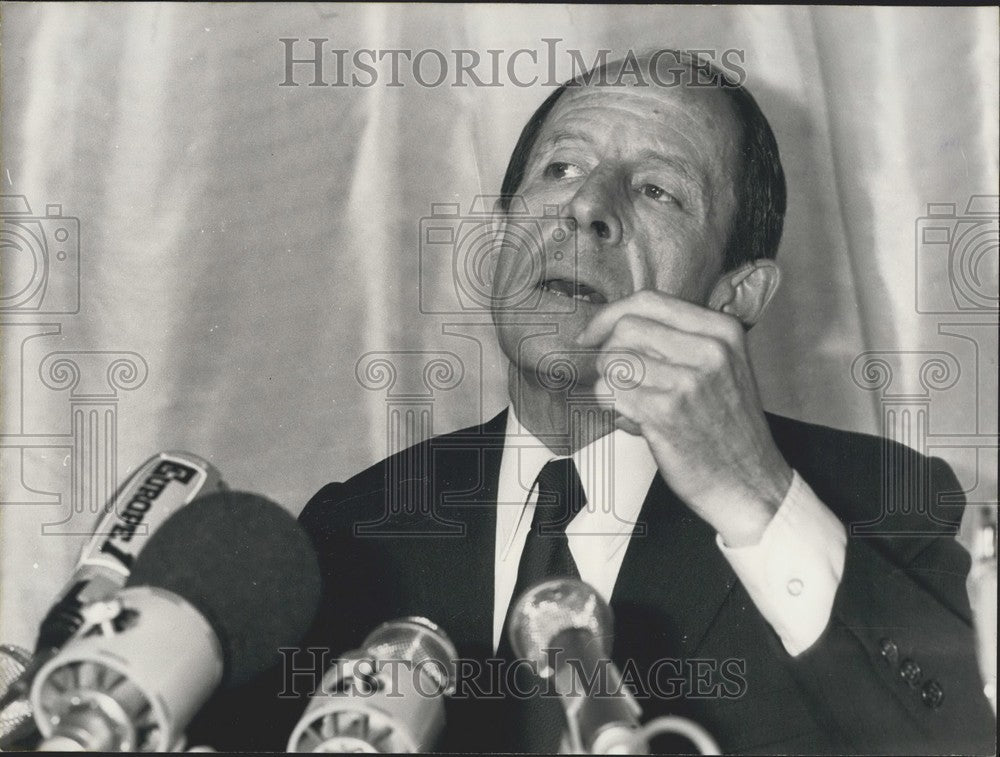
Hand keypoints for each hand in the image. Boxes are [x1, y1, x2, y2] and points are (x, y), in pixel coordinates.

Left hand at [575, 290, 792, 546]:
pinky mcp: (666, 413)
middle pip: (625, 328)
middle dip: (607, 353)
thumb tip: (614, 325)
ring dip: (609, 383)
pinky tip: (632, 419)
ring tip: (630, 402)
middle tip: (614, 377)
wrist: (749, 482)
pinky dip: (610, 406)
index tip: (593, 335)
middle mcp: (709, 350)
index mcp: (722, 330)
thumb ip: (677, 340)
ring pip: (612, 361)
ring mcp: (688, 382)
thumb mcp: (720, 367)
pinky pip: (610, 393)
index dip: (610, 315)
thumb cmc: (727, 427)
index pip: (648, 301)